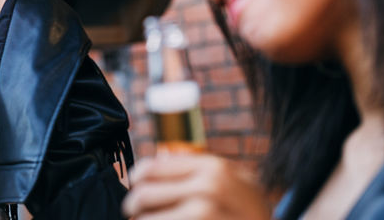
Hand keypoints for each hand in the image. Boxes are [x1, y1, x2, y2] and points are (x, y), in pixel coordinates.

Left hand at [123, 154, 272, 219]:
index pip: (151, 168)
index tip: (135, 187)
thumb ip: (196, 171)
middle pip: (143, 195)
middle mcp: (209, 190)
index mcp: (213, 169)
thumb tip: (150, 168)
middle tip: (135, 213)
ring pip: (146, 219)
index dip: (136, 180)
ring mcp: (205, 215)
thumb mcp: (231, 181)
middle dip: (134, 207)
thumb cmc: (248, 210)